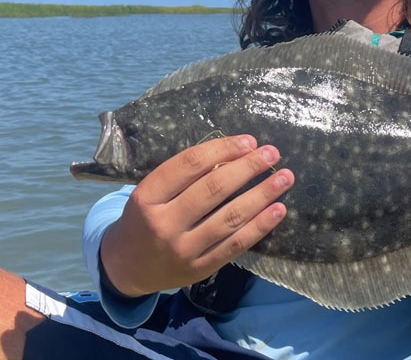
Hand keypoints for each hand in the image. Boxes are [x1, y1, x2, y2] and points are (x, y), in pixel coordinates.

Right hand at [100, 135, 293, 297]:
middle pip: (214, 188)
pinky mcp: (200, 269)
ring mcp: (183, 249)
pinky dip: (260, 226)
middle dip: (248, 167)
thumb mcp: (150, 192)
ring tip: (285, 177)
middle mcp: (164, 223)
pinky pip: (236, 244)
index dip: (223, 149)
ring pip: (230, 217)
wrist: (126, 267)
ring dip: (262, 194)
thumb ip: (183, 176)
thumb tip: (234, 153)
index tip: (249, 141)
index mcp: (147, 196)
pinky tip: (278, 210)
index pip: (190, 165)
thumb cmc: (144, 218)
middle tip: (272, 153)